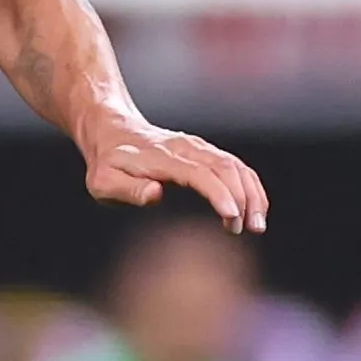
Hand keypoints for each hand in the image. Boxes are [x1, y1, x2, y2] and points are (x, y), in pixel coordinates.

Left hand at [81, 116, 268, 233]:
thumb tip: (156, 194)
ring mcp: (197, 147)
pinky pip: (234, 166)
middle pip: (225, 167)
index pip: (199, 173)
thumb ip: (127, 189)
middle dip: (245, 196)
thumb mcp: (103, 182)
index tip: (231, 217)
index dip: (219, 193)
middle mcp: (185, 148)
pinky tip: (253, 209)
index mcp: (162, 158)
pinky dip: (249, 186)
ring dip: (252, 192)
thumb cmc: (106, 163)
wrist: (111, 132)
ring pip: (235, 165)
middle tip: (252, 228)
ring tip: (257, 224)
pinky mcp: (203, 152)